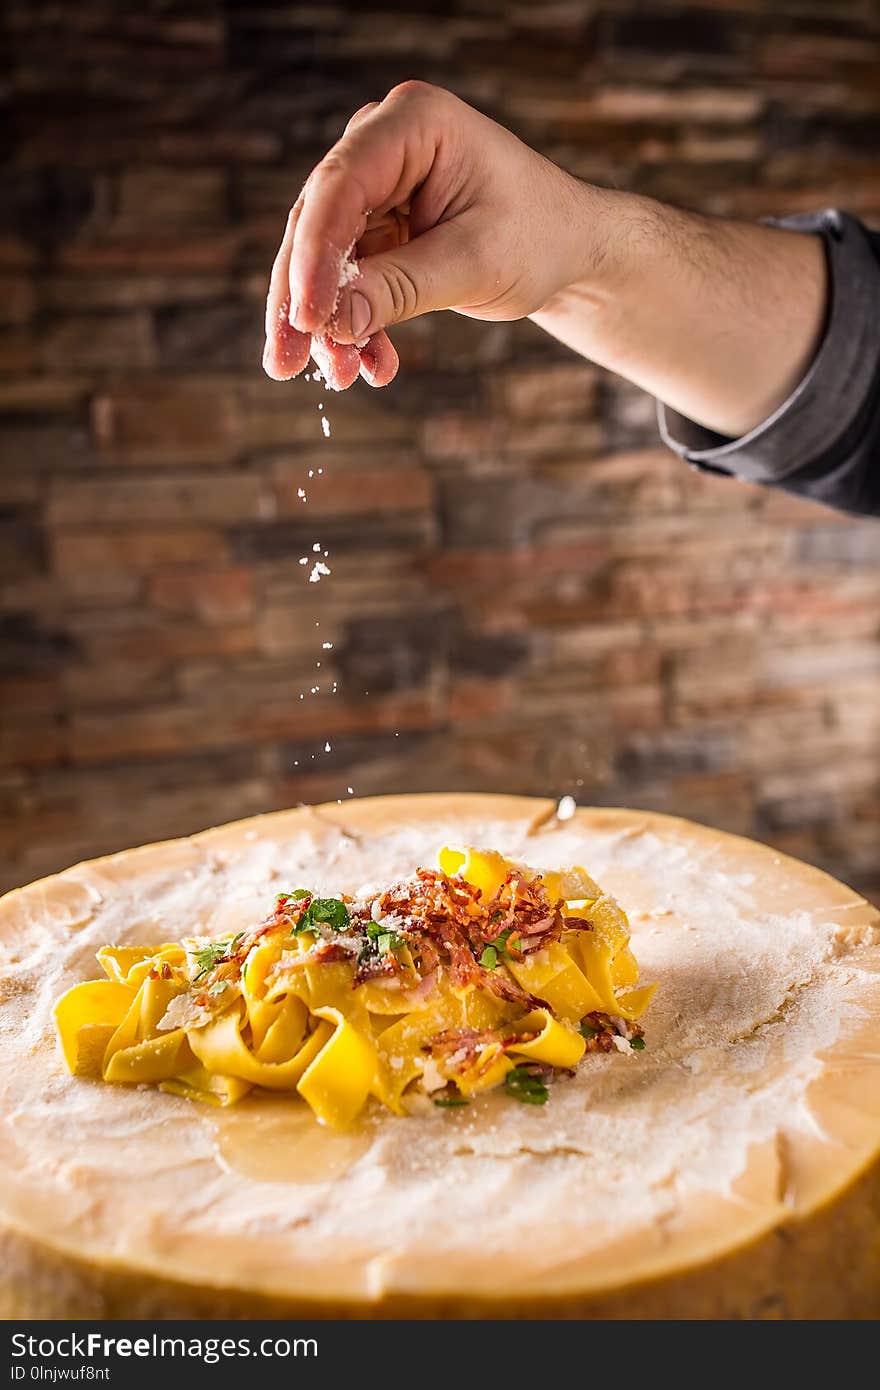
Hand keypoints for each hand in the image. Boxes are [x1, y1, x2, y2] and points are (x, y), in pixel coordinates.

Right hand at [262, 81, 595, 389]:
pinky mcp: (376, 229)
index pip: (341, 185)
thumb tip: (332, 324)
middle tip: (285, 362)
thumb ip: (401, 289)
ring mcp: (375, 188)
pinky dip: (355, 326)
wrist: (567, 251)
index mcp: (413, 123)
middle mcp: (382, 145)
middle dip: (303, 300)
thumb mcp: (474, 265)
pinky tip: (370, 368)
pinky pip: (348, 282)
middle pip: (318, 224)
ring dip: (327, 324)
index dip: (314, 255)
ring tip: (339, 377)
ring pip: (324, 261)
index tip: (306, 318)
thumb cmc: (538, 238)